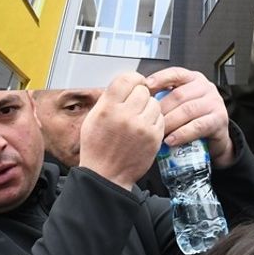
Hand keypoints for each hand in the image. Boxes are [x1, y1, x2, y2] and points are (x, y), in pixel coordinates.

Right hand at [79, 73, 163, 189]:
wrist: (106, 175)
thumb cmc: (97, 148)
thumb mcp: (93, 118)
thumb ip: (109, 99)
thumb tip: (124, 84)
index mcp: (108, 108)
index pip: (127, 79)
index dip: (133, 78)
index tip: (134, 83)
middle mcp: (126, 116)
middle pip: (142, 90)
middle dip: (139, 95)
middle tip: (133, 105)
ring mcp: (142, 127)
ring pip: (154, 103)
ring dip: (148, 107)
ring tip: (138, 118)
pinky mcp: (154, 138)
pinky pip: (160, 118)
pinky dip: (154, 121)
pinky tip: (143, 128)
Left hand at [145, 68, 234, 167]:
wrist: (214, 139)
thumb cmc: (192, 120)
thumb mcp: (179, 105)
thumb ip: (165, 98)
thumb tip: (140, 97)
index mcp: (194, 79)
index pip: (176, 73)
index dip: (160, 78)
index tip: (146, 86)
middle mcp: (206, 88)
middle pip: (179, 95)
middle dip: (161, 109)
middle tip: (147, 120)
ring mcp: (214, 102)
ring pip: (187, 110)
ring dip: (170, 123)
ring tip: (158, 132)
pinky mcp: (219, 119)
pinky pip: (198, 126)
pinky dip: (182, 134)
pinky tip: (171, 140)